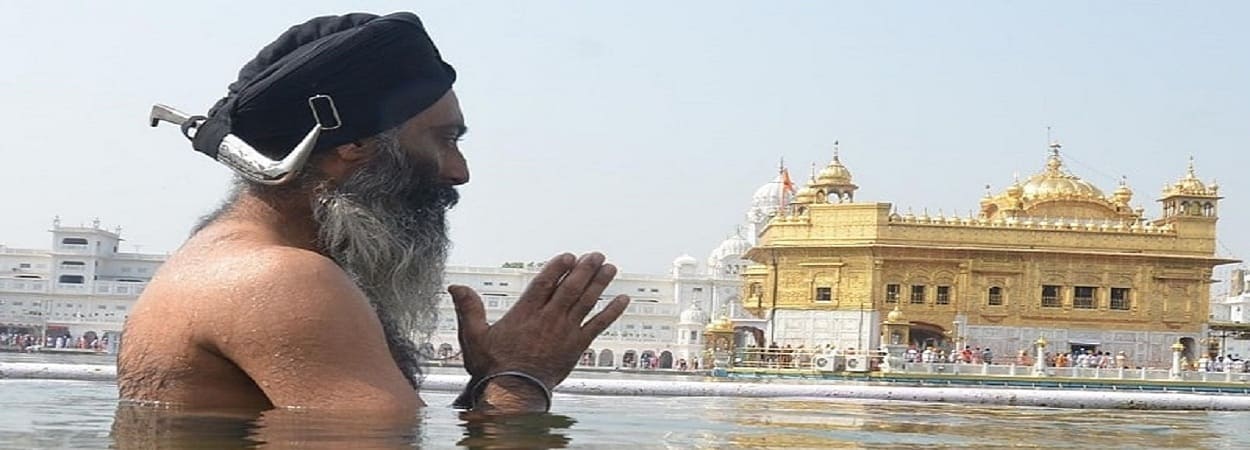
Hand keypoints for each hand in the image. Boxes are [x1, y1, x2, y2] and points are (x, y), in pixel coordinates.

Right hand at [450, 252, 629, 388]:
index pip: (545, 283)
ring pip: (586, 302)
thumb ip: (468, 308)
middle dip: (585, 269)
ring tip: (610, 268)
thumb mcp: (473, 336)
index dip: (559, 268)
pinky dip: (611, 312)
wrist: (511, 393)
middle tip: (596, 255)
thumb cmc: (491, 367)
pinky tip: (622, 300)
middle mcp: (548, 318)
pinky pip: (598, 325)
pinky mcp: (577, 346)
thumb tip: (455, 286)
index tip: (569, 256)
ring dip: (599, 283)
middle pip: (571, 287)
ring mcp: (565, 332)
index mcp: (525, 313)